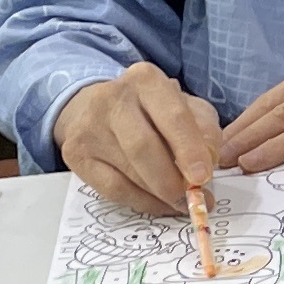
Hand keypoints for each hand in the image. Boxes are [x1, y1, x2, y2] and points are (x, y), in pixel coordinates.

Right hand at [53, 66, 222, 216]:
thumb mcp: (185, 107)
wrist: (93, 107)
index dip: (190, 150)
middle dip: (172, 181)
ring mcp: (89, 127)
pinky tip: (158, 203)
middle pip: (144, 147)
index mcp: (146, 80)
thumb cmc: (150, 110)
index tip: (203, 176)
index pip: (172, 117)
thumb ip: (204, 129)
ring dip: (161, 196)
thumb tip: (208, 160)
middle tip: (192, 198)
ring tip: (180, 202)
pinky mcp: (75, 154)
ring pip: (130, 174)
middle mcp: (113, 98)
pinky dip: (142, 202)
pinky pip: (114, 189)